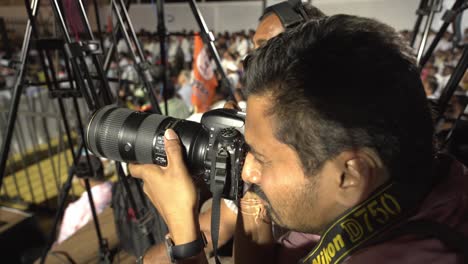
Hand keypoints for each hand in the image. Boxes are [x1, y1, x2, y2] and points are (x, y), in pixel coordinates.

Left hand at [129, 129, 198, 243]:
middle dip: (154, 164)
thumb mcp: (179, 169)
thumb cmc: (179, 198)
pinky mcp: (163, 202)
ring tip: (176, 169)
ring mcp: (155, 195)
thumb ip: (173, 150)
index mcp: (147, 175)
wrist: (184, 222)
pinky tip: (180, 184)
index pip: (132, 165)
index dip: (133, 157)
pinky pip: (163, 189)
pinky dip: (169, 184)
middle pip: (145, 171)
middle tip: (165, 157)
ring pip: (154, 181)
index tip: (137, 151)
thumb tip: (168, 135)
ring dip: (162, 174)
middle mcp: (148, 185)